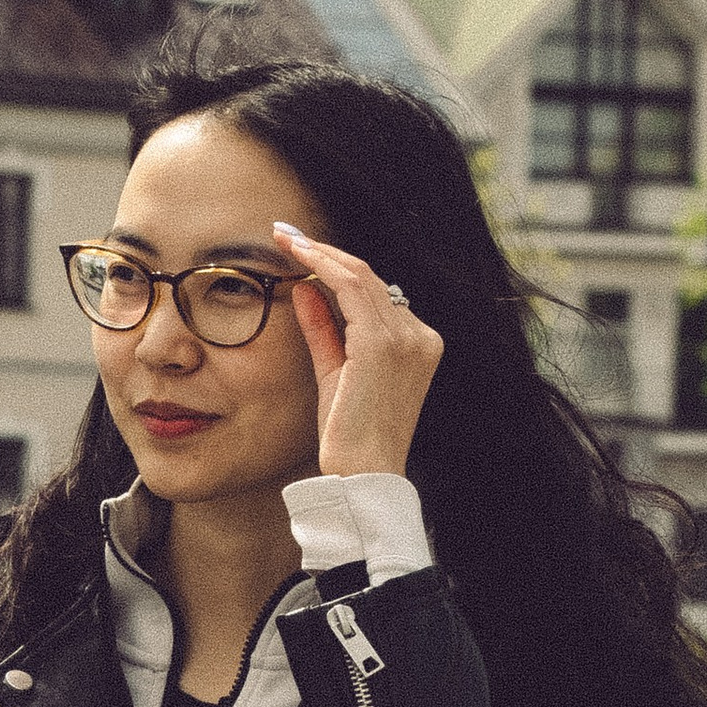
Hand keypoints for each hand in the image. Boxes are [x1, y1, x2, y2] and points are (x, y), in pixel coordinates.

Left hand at [271, 224, 441, 478]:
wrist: (361, 474)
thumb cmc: (349, 434)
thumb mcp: (334, 372)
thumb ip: (324, 330)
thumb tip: (304, 288)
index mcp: (419, 344)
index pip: (376, 292)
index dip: (338, 265)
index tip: (302, 248)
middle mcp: (421, 336)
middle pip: (370, 278)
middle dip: (326, 250)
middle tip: (286, 232)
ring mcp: (407, 338)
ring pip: (361, 277)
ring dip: (320, 252)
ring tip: (286, 238)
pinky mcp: (383, 345)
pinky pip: (352, 290)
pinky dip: (324, 267)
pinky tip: (300, 258)